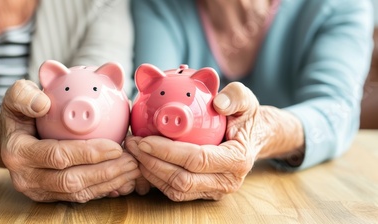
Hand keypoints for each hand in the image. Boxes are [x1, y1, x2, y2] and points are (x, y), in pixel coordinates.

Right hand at [0, 80, 139, 201]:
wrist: (9, 139)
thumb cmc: (20, 114)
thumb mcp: (15, 97)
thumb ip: (24, 95)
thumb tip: (43, 103)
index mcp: (18, 152)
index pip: (58, 156)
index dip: (89, 153)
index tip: (115, 145)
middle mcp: (26, 178)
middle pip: (71, 181)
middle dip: (106, 172)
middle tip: (131, 159)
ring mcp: (38, 191)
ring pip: (78, 193)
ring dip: (109, 183)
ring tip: (132, 168)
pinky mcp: (50, 198)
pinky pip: (80, 198)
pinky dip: (103, 189)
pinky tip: (122, 178)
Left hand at [126, 82, 303, 200]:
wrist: (253, 137)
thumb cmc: (244, 117)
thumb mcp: (245, 100)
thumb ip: (235, 97)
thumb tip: (219, 103)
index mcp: (237, 160)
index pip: (197, 159)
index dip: (167, 151)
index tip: (145, 138)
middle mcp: (227, 181)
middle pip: (182, 180)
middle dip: (152, 163)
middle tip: (132, 144)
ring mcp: (215, 191)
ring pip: (176, 190)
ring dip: (150, 173)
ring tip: (133, 152)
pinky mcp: (204, 193)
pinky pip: (176, 191)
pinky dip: (156, 178)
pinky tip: (143, 161)